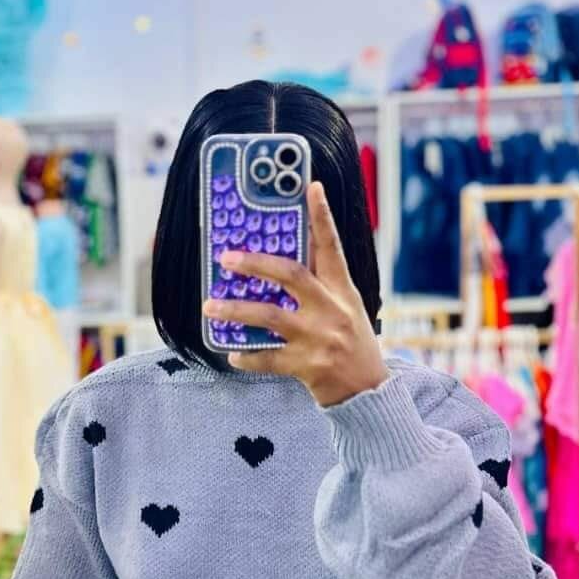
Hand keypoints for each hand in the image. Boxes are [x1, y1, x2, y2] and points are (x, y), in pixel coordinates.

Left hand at [201, 181, 388, 406]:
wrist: (368, 391)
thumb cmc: (352, 343)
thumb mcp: (347, 307)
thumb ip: (322, 283)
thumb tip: (281, 258)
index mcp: (343, 291)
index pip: (332, 246)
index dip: (322, 215)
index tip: (310, 186)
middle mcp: (332, 310)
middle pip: (291, 275)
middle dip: (255, 263)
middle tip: (226, 257)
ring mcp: (319, 339)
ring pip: (269, 317)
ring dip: (235, 310)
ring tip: (210, 306)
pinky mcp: (306, 366)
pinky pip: (267, 359)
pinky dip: (247, 357)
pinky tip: (232, 354)